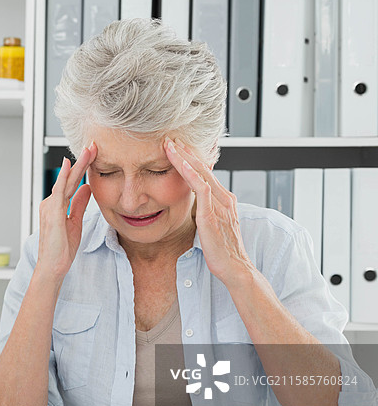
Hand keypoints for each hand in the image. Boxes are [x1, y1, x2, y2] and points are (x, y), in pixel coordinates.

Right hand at [36, 142, 96, 278]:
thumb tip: (87, 188)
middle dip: (81, 162)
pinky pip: (59, 191)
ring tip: (88, 150)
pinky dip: (64, 177)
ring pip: (65, 181)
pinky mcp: (52, 213)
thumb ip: (79, 204)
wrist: (53, 266)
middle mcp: (50, 203)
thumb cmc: (61, 249)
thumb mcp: (75, 222)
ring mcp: (50, 207)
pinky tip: (69, 166)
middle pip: (68, 178)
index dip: (83, 169)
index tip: (93, 155)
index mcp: (56, 206)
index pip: (72, 183)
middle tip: (93, 145)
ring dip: (77, 165)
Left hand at [164, 137, 254, 285]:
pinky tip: (180, 164)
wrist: (235, 268)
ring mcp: (220, 205)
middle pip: (203, 168)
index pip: (205, 174)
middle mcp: (224, 198)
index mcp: (224, 200)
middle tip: (170, 138)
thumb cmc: (221, 250)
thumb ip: (206, 212)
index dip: (190, 159)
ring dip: (184, 158)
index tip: (176, 148)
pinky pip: (202, 189)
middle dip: (186, 152)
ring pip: (201, 174)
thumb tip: (195, 207)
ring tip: (170, 145)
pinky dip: (191, 174)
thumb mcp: (211, 226)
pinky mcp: (212, 215)